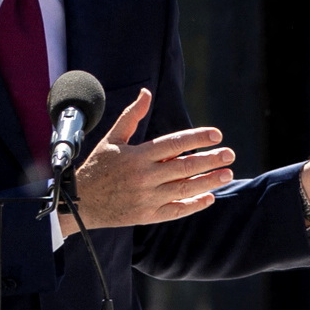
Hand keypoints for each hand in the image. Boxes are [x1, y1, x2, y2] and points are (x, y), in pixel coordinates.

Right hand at [60, 90, 235, 233]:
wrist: (79, 202)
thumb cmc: (98, 166)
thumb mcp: (112, 138)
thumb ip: (131, 116)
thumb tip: (146, 93)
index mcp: (137, 155)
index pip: (173, 144)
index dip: (197, 138)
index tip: (217, 134)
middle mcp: (144, 176)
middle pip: (184, 167)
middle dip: (210, 160)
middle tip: (230, 154)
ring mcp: (147, 198)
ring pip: (184, 189)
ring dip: (208, 182)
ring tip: (227, 174)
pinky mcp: (147, 215)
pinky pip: (176, 210)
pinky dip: (194, 205)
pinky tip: (210, 197)